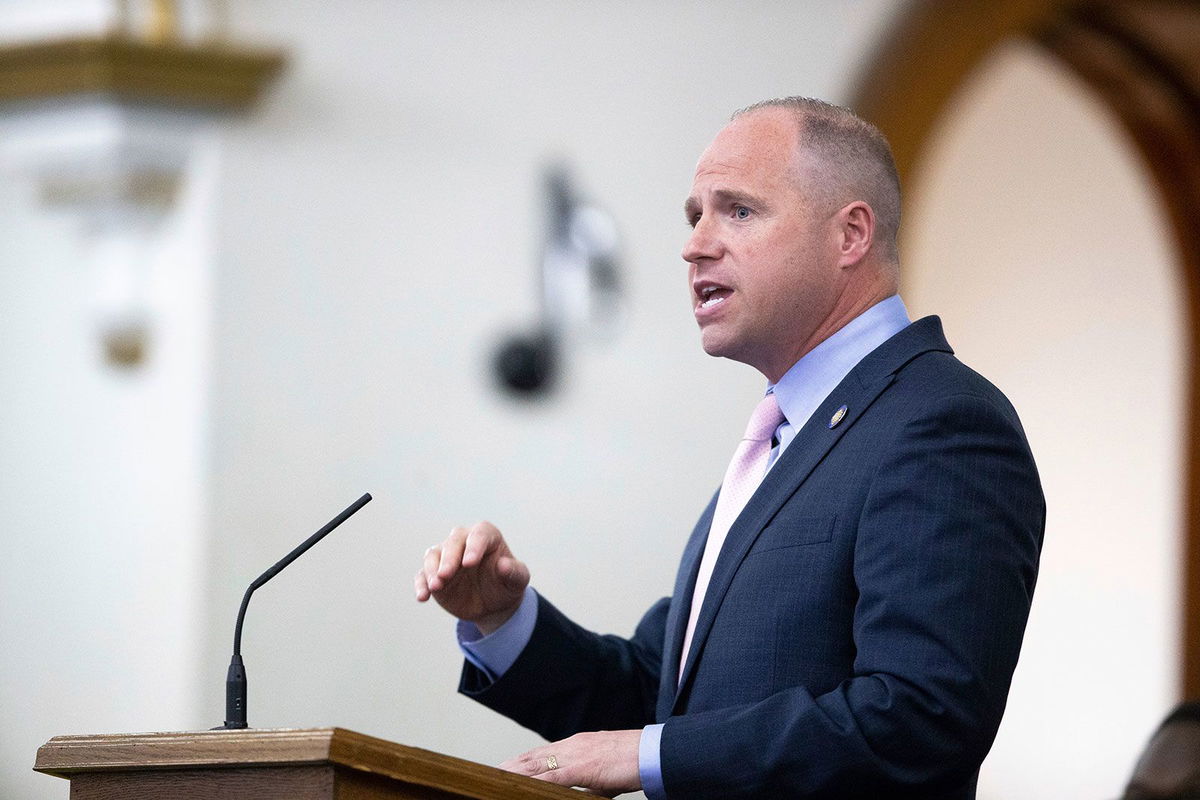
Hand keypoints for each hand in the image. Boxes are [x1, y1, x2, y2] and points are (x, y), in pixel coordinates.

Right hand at [413, 521, 529, 633]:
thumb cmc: (507, 585)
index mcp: (487, 536)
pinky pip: (422, 575)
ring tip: (436, 587)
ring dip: (432, 570)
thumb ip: (514, 572)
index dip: (474, 547)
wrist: (493, 604)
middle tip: (446, 575)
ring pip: (433, 555)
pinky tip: (423, 597)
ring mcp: (447, 557)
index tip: (470, 563)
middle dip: (448, 558)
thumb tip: (503, 565)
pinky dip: (421, 584)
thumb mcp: (517, 581)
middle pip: (453, 542)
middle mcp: (464, 542)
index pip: (479, 534)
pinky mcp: (434, 574)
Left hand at [499, 730, 641, 796]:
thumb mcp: (605, 773)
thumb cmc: (634, 761)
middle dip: (509, 767)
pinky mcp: (581, 769)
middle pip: (531, 758)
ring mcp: (575, 756)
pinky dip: (533, 784)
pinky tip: (519, 789)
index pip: (540, 754)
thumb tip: (584, 794)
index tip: (504, 768)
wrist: (652, 752)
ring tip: (495, 780)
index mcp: (576, 745)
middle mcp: (571, 747)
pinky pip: (551, 779)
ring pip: (535, 766)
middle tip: (489, 774)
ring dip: (514, 774)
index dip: (520, 761)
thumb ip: (589, 783)